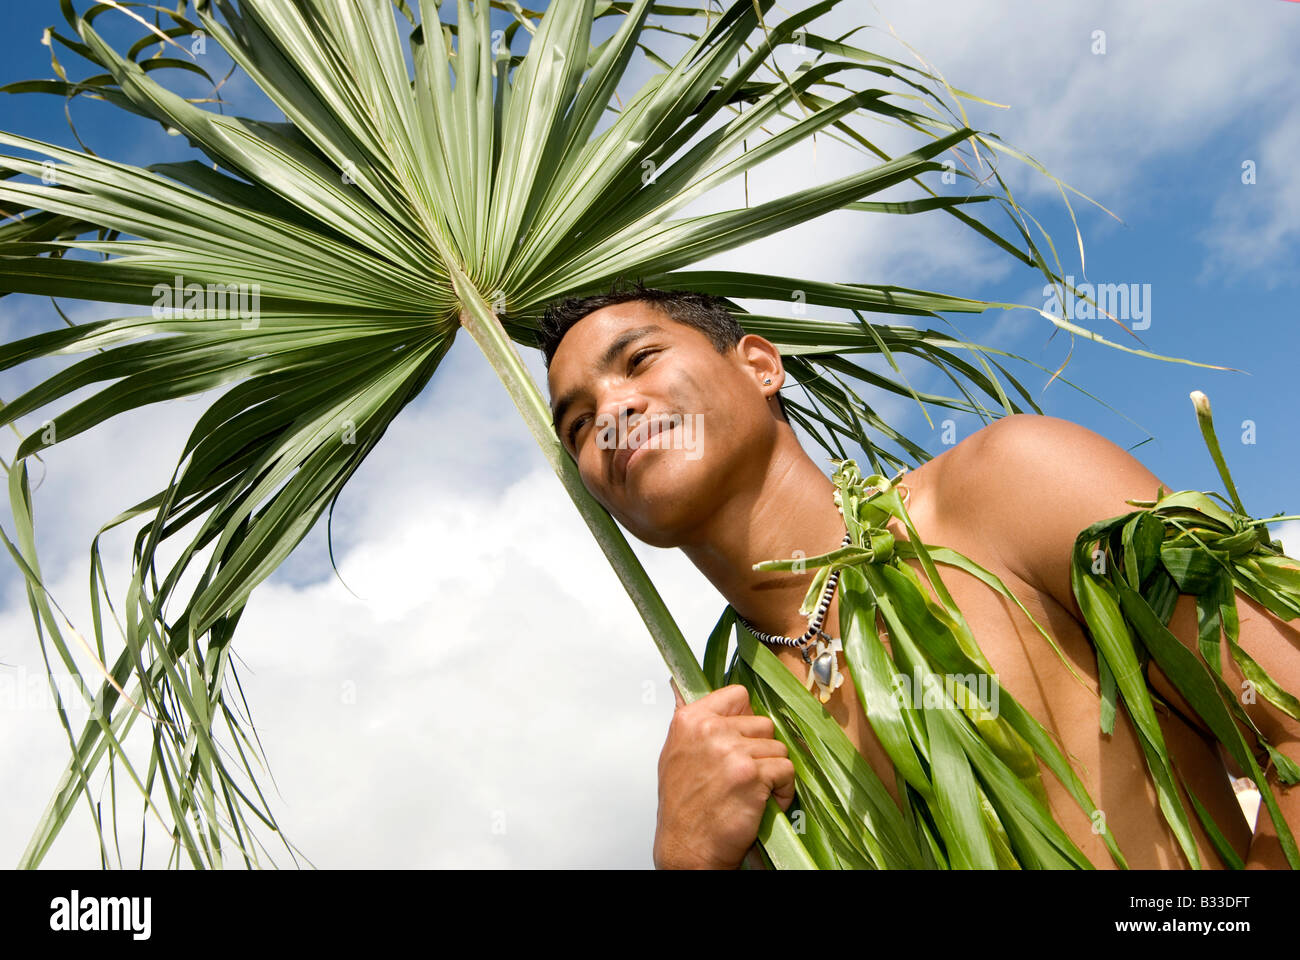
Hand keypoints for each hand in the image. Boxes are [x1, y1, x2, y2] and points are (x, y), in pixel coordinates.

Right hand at [651, 678, 794, 868]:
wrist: (687, 849)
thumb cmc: (684, 808)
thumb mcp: (678, 754)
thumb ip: (701, 728)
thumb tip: (730, 709)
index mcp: (689, 720)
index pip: (736, 695)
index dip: (746, 719)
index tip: (743, 737)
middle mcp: (709, 730)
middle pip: (762, 724)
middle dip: (760, 751)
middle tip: (744, 776)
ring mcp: (731, 751)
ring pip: (778, 748)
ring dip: (772, 772)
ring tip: (751, 792)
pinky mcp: (752, 774)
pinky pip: (786, 770)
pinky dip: (782, 790)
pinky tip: (763, 803)